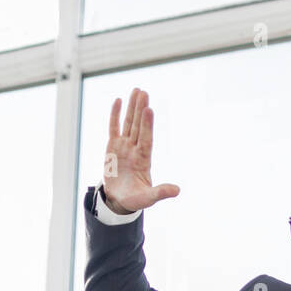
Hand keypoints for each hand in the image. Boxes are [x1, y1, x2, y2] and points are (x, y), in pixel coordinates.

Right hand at [103, 88, 179, 214]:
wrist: (120, 200)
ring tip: (137, 90)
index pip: (146, 139)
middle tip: (143, 92)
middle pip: (138, 126)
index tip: (149, 110)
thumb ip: (160, 192)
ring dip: (132, 107)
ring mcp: (124, 146)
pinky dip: (115, 115)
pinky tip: (119, 100)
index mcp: (144, 160)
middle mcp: (135, 149)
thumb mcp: (148, 198)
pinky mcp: (112, 147)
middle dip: (140, 110)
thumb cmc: (135, 200)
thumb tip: (177, 191)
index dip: (147, 125)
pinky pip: (114, 128)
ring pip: (128, 123)